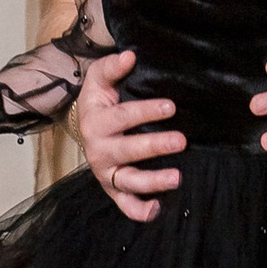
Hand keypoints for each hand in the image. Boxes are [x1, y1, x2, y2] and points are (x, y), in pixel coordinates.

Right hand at [78, 46, 182, 224]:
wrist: (85, 124)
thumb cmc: (100, 100)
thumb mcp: (99, 79)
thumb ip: (112, 67)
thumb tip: (129, 56)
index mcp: (96, 121)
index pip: (123, 117)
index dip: (146, 112)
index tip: (171, 107)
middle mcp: (98, 150)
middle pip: (127, 150)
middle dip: (155, 146)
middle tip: (181, 141)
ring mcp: (106, 172)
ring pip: (128, 181)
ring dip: (152, 181)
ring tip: (177, 178)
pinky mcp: (113, 189)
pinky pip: (125, 204)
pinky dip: (139, 211)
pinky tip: (158, 209)